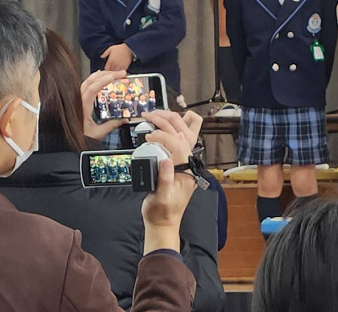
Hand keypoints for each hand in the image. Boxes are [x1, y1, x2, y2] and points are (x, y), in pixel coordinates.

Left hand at [81, 69, 127, 139]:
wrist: (65, 141)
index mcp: (82, 107)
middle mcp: (78, 101)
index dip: (103, 81)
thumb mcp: (97, 133)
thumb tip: (123, 120)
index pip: (92, 89)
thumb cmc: (79, 137)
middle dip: (106, 74)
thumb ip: (111, 125)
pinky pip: (86, 86)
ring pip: (87, 82)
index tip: (114, 76)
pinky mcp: (79, 101)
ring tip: (113, 73)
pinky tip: (100, 80)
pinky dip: (94, 81)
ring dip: (100, 76)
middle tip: (119, 73)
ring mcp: (78, 100)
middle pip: (90, 81)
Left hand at [101, 43, 133, 71]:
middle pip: (111, 71)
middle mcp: (115, 65)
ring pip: (116, 72)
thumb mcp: (111, 48)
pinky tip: (120, 70)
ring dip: (115, 71)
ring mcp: (120, 66)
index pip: (106, 69)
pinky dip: (120, 71)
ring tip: (115, 70)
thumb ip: (105, 53)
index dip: (106, 69)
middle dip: (110, 71)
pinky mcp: (125, 66)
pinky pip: (121, 71)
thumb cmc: (119, 48)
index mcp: (110, 61)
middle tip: (111, 70)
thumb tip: (101, 56)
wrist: (129, 48)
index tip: (107, 68)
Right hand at [139, 111, 202, 252]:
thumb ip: (165, 180)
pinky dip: (172, 130)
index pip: (178, 144)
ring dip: (171, 121)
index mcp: (187, 169)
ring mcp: (184, 162)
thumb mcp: (161, 199)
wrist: (164, 223)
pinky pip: (179, 141)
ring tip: (154, 115)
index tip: (148, 136)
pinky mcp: (178, 163)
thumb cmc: (161, 212)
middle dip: (167, 120)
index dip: (164, 136)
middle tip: (149, 115)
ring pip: (184, 133)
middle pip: (183, 133)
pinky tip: (161, 126)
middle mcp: (189, 163)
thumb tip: (166, 161)